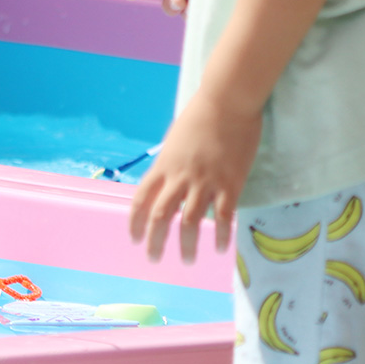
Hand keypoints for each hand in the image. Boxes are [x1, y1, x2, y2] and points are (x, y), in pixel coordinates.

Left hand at [127, 93, 258, 262]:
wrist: (227, 102)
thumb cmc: (201, 117)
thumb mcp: (175, 142)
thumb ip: (170, 166)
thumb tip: (168, 184)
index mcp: (163, 166)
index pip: (141, 200)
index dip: (135, 222)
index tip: (134, 238)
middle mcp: (179, 177)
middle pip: (161, 216)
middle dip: (154, 241)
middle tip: (153, 258)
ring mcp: (204, 182)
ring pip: (190, 222)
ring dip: (187, 245)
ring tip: (186, 261)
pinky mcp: (230, 183)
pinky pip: (223, 217)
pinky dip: (221, 235)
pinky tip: (221, 249)